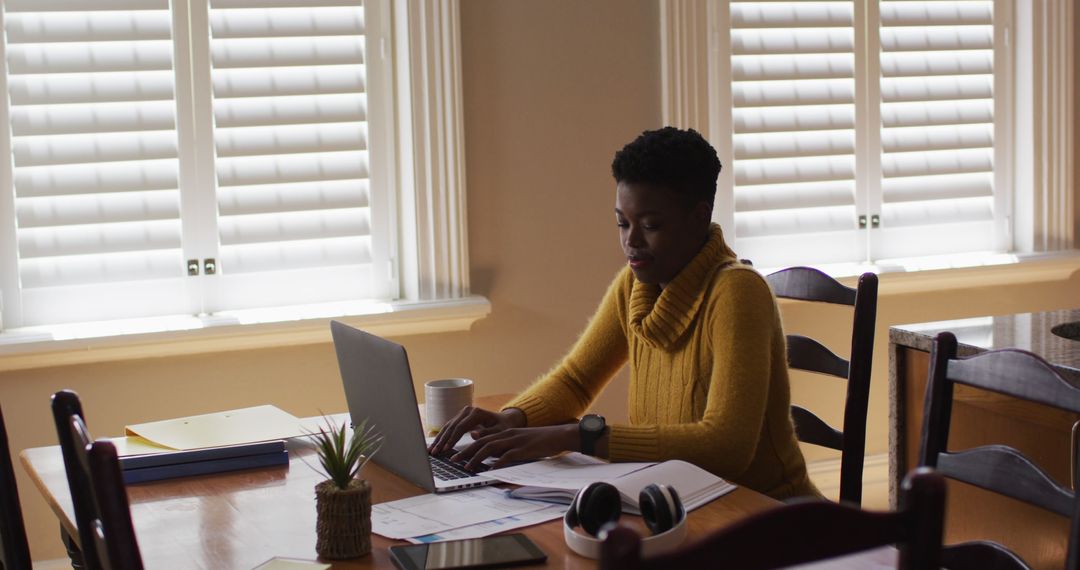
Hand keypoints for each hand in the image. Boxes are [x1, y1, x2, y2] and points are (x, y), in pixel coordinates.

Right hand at [428, 406, 524, 455]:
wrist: (504, 421)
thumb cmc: (503, 427)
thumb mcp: (500, 431)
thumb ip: (488, 433)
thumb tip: (473, 435)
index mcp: (477, 412)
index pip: (461, 426)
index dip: (453, 438)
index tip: (446, 449)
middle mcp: (468, 410)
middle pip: (452, 426)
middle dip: (442, 440)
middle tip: (435, 452)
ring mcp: (462, 413)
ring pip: (447, 426)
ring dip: (439, 439)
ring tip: (431, 451)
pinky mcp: (459, 418)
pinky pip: (448, 427)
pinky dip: (441, 437)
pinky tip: (434, 445)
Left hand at [452, 424, 578, 469]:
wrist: (558, 435)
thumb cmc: (538, 441)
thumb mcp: (518, 442)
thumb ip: (504, 448)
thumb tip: (490, 459)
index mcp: (504, 433)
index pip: (481, 439)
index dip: (466, 447)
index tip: (455, 455)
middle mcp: (507, 435)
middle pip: (481, 442)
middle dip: (465, 452)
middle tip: (453, 461)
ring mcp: (515, 441)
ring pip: (491, 447)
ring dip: (477, 458)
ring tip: (467, 467)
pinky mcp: (524, 449)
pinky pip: (508, 456)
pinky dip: (497, 463)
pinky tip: (490, 470)